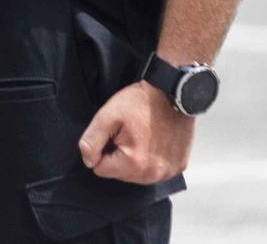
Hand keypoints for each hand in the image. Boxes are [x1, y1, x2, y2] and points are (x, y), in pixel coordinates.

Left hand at [78, 81, 193, 184]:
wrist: (174, 91)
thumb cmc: (142, 102)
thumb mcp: (108, 115)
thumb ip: (92, 141)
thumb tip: (88, 161)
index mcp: (133, 164)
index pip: (101, 169)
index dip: (102, 149)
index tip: (114, 133)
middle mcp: (153, 174)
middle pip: (120, 174)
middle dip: (119, 155)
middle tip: (128, 133)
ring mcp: (168, 172)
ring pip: (137, 175)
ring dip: (135, 159)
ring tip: (142, 136)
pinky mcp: (178, 167)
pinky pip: (155, 170)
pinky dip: (152, 158)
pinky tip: (156, 140)